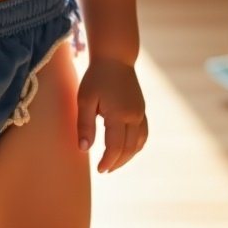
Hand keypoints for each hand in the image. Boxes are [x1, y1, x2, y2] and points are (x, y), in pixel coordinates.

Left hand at [76, 57, 147, 173]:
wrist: (115, 57)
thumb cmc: (96, 77)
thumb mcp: (85, 99)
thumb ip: (85, 125)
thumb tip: (84, 149)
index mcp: (119, 115)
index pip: (115, 147)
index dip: (108, 161)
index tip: (100, 170)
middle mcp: (134, 116)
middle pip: (129, 149)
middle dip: (117, 162)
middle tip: (105, 170)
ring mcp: (140, 113)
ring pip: (138, 143)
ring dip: (128, 156)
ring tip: (114, 163)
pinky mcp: (142, 109)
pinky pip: (143, 134)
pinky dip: (136, 145)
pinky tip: (126, 149)